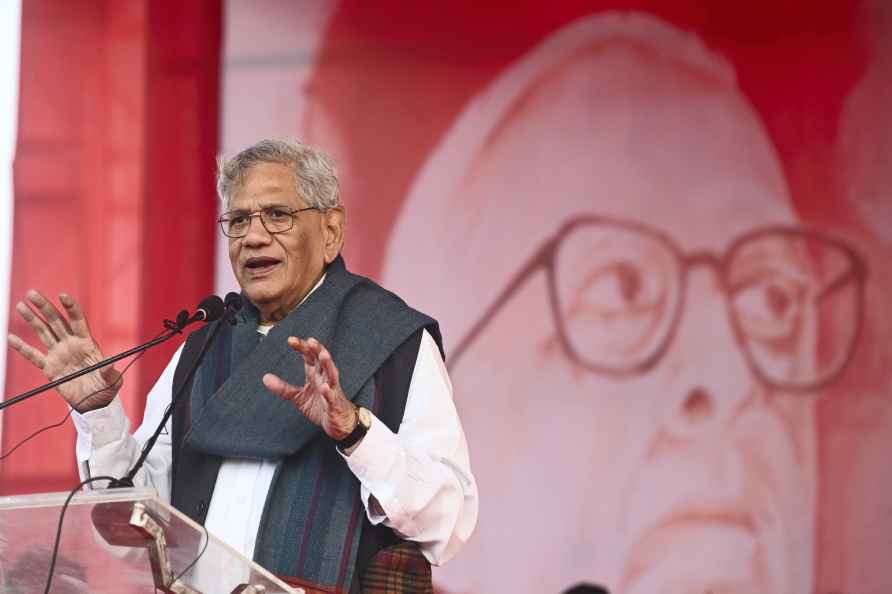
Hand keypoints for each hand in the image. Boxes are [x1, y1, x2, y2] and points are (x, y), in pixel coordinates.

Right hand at [7, 290, 121, 412]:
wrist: (94, 402)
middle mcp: (71, 345)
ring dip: (32, 320)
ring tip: (21, 306)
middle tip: (32, 293)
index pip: (78, 320)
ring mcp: (59, 354)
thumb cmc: (106, 388)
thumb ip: (109, 371)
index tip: (62, 295)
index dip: (70, 308)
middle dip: (45, 307)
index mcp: (87, 343)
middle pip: (56, 322)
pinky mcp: (49, 367)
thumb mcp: (112, 380)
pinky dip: (22, 348)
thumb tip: (110, 362)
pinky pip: (33, 356)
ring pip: (43, 333)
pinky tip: (12, 338)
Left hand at [262, 336, 356, 440]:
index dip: (302, 347)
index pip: (310, 357)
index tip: (291, 340)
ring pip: (331, 374)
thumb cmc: (321, 406)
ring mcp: (332, 390)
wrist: (340, 423)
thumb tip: (265, 378)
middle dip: (317, 350)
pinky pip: (332, 397)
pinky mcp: (334, 404)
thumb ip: (283, 388)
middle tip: (310, 341)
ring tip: (323, 355)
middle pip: (322, 360)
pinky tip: (324, 388)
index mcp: (316, 374)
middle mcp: (325, 378)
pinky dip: (328, 392)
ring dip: (328, 364)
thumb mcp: (299, 397)